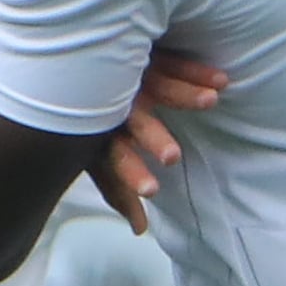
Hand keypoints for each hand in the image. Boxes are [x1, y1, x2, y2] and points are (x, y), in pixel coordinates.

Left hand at [90, 48, 229, 234]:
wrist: (63, 65)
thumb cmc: (89, 122)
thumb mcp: (98, 156)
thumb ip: (119, 191)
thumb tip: (139, 230)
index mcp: (99, 135)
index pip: (114, 159)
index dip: (130, 175)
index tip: (153, 192)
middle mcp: (112, 105)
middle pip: (132, 122)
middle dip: (152, 138)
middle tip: (172, 155)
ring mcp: (126, 76)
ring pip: (156, 85)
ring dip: (183, 94)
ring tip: (212, 100)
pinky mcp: (140, 54)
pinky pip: (170, 62)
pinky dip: (195, 72)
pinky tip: (222, 81)